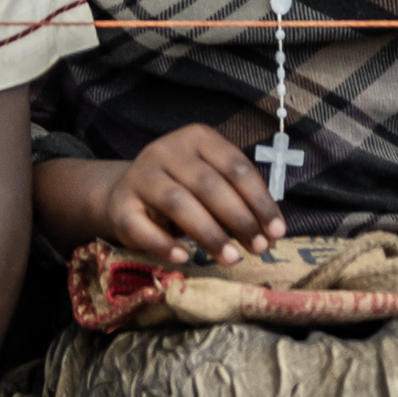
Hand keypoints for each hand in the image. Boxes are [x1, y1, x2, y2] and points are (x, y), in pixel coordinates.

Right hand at [102, 123, 286, 265]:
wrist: (125, 193)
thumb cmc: (182, 188)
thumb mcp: (210, 181)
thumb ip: (237, 198)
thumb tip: (269, 232)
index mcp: (196, 138)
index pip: (235, 167)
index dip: (260, 200)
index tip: (277, 231)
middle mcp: (166, 150)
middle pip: (209, 184)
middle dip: (239, 219)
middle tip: (259, 249)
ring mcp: (140, 176)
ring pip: (179, 203)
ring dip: (209, 234)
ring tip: (231, 258)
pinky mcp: (121, 205)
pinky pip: (143, 228)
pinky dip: (165, 245)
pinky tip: (184, 258)